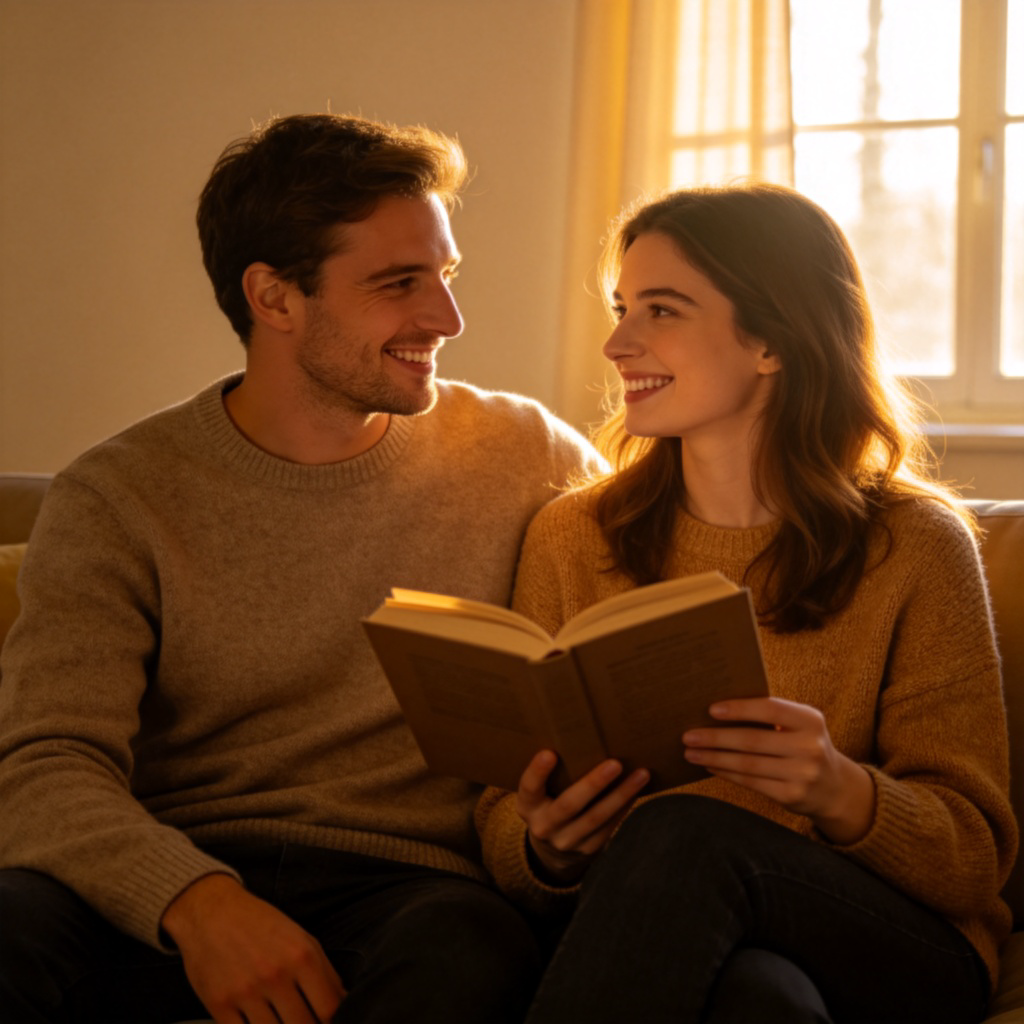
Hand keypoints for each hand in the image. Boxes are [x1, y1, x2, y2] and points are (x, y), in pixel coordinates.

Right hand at [161, 874, 345, 1023]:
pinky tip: (258, 1021)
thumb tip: (342, 1003)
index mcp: (301, 956)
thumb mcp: (301, 937)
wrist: (210, 911)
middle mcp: (275, 974)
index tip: (328, 1021)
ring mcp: (246, 992)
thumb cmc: (258, 923)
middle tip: (303, 1019)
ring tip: (281, 1018)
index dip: (333, 1021)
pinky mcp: (219, 1005)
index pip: (329, 1007)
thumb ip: (325, 972)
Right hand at [516, 750, 648, 883]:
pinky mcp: (588, 848)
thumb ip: (552, 773)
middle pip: (569, 805)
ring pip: (596, 817)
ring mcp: (567, 841)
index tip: (549, 752)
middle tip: (615, 764)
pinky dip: (624, 806)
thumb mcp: (539, 792)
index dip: (538, 772)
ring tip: (641, 774)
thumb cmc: (549, 802)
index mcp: (528, 806)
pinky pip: (609, 826)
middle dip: (593, 784)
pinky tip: (637, 790)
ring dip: (621, 794)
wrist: (553, 848)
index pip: (529, 788)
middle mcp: (544, 826)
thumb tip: (581, 736)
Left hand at [682, 697, 874, 843]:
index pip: (770, 709)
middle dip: (716, 738)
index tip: (711, 710)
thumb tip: (717, 710)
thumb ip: (770, 715)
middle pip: (753, 740)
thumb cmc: (803, 744)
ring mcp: (802, 774)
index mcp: (810, 720)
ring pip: (747, 764)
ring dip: (714, 757)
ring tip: (690, 752)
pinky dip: (725, 772)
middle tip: (688, 735)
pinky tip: (709, 765)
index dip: (740, 709)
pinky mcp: (792, 796)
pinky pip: (750, 782)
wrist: (834, 787)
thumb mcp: (799, 725)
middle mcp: (810, 747)